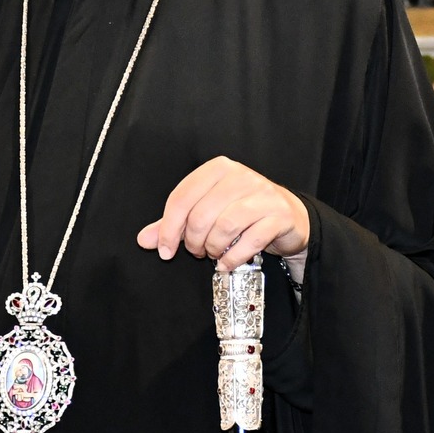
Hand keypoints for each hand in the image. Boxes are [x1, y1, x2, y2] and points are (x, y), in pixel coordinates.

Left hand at [137, 156, 308, 270]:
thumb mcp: (207, 211)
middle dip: (193, 242)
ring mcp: (263, 195)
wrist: (289, 216)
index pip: (182, 197)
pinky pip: (250, 241)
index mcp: (218, 169)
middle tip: (196, 252)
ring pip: (225, 227)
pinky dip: (233, 258)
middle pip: (202, 215)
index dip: (168, 228)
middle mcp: (241, 176)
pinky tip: (226, 263)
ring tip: (213, 254)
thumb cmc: (242, 212)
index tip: (165, 250)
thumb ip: (175, 224)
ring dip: (213, 248)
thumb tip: (144, 240)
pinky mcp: (280, 215)